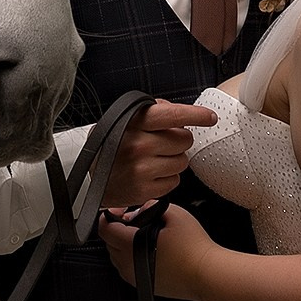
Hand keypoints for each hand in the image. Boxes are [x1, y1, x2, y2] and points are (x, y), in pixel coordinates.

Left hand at [98, 201, 209, 291]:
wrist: (206, 274)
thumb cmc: (194, 248)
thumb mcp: (173, 213)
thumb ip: (150, 206)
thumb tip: (138, 210)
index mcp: (130, 245)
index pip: (105, 229)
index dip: (109, 216)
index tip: (118, 211)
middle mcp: (127, 264)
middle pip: (109, 243)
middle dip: (116, 229)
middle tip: (132, 220)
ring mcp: (134, 277)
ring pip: (116, 257)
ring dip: (122, 244)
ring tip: (140, 235)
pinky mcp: (142, 285)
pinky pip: (127, 268)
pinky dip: (131, 257)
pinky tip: (148, 249)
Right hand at [101, 99, 217, 207]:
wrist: (90, 176)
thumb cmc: (113, 144)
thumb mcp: (126, 119)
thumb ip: (154, 110)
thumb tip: (181, 112)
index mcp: (135, 122)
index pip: (173, 115)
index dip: (196, 115)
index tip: (210, 117)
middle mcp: (139, 144)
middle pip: (185, 139)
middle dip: (179, 141)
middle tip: (162, 144)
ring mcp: (142, 169)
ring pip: (183, 161)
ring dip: (174, 160)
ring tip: (154, 160)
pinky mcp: (144, 189)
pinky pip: (175, 180)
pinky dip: (167, 178)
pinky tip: (151, 174)